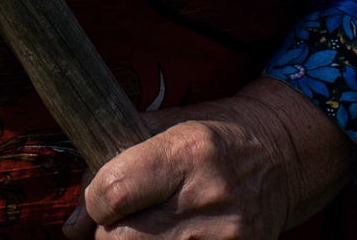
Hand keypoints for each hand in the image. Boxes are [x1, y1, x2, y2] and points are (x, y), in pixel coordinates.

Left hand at [65, 78, 353, 239]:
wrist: (284, 155)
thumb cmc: (213, 137)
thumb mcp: (163, 128)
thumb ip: (111, 168)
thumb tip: (72, 228)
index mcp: (185, 151)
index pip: (113, 192)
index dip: (95, 202)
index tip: (103, 200)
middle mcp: (206, 195)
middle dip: (110, 234)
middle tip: (123, 222)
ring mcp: (226, 234)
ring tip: (150, 230)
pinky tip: (172, 239)